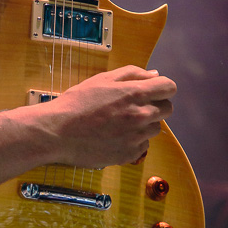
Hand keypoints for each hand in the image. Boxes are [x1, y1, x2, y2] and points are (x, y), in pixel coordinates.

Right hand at [29, 66, 175, 167]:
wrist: (58, 132)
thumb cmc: (78, 102)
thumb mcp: (102, 79)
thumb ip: (132, 73)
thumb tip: (155, 75)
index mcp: (135, 93)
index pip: (169, 87)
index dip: (162, 87)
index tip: (152, 90)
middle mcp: (141, 115)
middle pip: (167, 109)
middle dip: (155, 105)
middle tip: (133, 106)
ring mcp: (137, 137)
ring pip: (155, 128)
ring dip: (144, 124)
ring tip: (119, 122)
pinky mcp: (130, 154)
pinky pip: (143, 145)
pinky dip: (133, 140)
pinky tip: (114, 136)